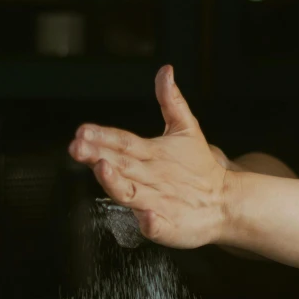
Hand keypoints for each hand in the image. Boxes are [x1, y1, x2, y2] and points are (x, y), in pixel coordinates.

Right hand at [68, 65, 234, 248]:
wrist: (220, 200)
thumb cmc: (198, 169)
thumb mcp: (185, 129)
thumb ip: (171, 103)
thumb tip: (165, 72)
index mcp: (145, 156)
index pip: (120, 143)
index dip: (102, 136)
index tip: (83, 130)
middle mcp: (144, 180)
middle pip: (118, 165)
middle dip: (96, 156)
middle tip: (77, 147)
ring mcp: (152, 203)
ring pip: (129, 193)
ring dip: (114, 183)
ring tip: (102, 169)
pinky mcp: (165, 227)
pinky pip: (154, 226)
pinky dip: (150, 223)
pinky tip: (146, 216)